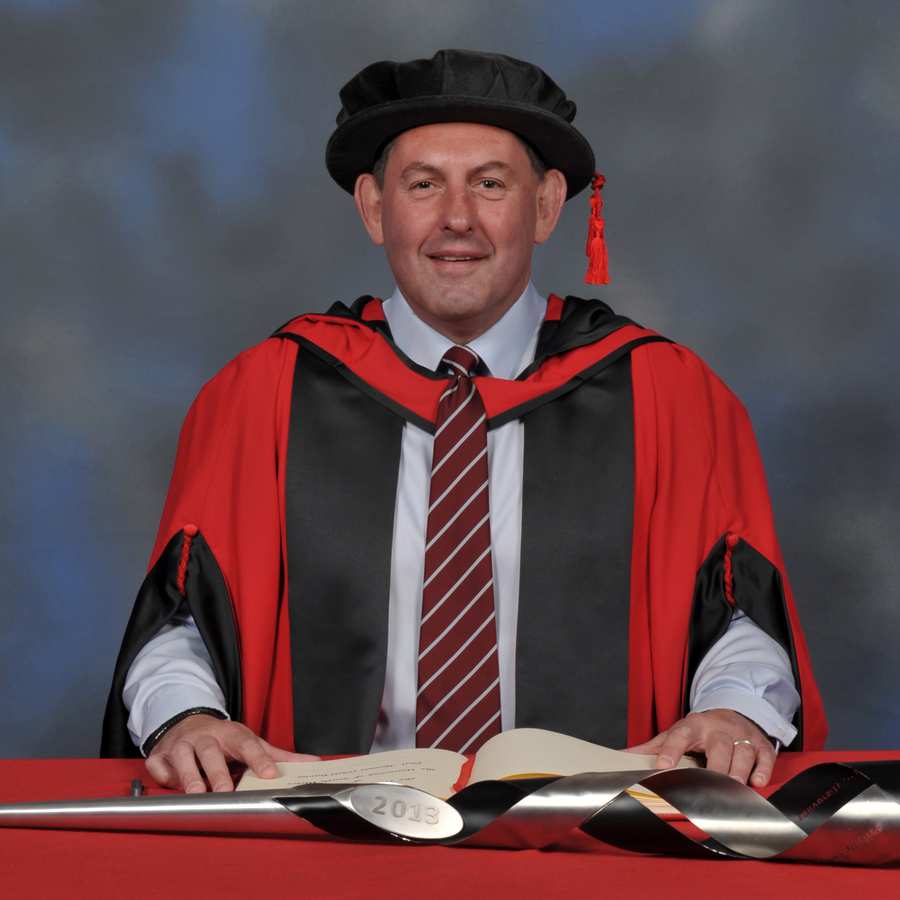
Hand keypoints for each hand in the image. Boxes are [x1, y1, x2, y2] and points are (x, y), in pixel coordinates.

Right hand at [145, 714, 318, 792]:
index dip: (260, 759)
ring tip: (196, 793)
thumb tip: (314, 763)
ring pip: (183, 758)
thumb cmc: (223, 738)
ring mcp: (181, 744)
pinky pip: (159, 766)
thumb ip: (278, 755)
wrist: (187, 721)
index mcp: (231, 733)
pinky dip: (164, 775)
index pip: (248, 745)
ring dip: (188, 775)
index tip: (271, 775)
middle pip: (212, 753)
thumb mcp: (250, 741)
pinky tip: (171, 785)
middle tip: (225, 792)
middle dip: (217, 772)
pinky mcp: (160, 754)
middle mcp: (205, 737)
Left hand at [625, 708, 775, 786]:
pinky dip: (763, 769)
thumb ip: (650, 747)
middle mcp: (718, 730)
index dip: (670, 750)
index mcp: (693, 725)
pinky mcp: (761, 745)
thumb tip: (619, 757)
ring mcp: (742, 736)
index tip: (661, 767)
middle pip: (719, 746)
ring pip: (743, 752)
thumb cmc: (699, 731)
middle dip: (716, 765)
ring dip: (739, 770)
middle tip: (710, 783)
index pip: (680, 735)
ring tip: (734, 787)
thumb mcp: (674, 734)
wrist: (731, 713)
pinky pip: (765, 757)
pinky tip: (757, 782)